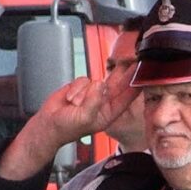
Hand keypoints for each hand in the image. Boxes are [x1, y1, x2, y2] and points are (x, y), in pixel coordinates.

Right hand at [0, 67, 140, 180]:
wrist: (48, 124)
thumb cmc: (66, 128)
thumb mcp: (84, 117)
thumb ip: (94, 101)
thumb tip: (100, 84)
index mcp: (109, 114)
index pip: (126, 97)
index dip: (134, 85)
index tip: (142, 74)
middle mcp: (103, 103)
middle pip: (118, 84)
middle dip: (124, 74)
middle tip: (135, 62)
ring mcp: (93, 94)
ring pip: (96, 80)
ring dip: (83, 91)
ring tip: (74, 104)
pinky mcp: (82, 87)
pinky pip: (84, 79)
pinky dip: (75, 87)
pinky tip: (69, 99)